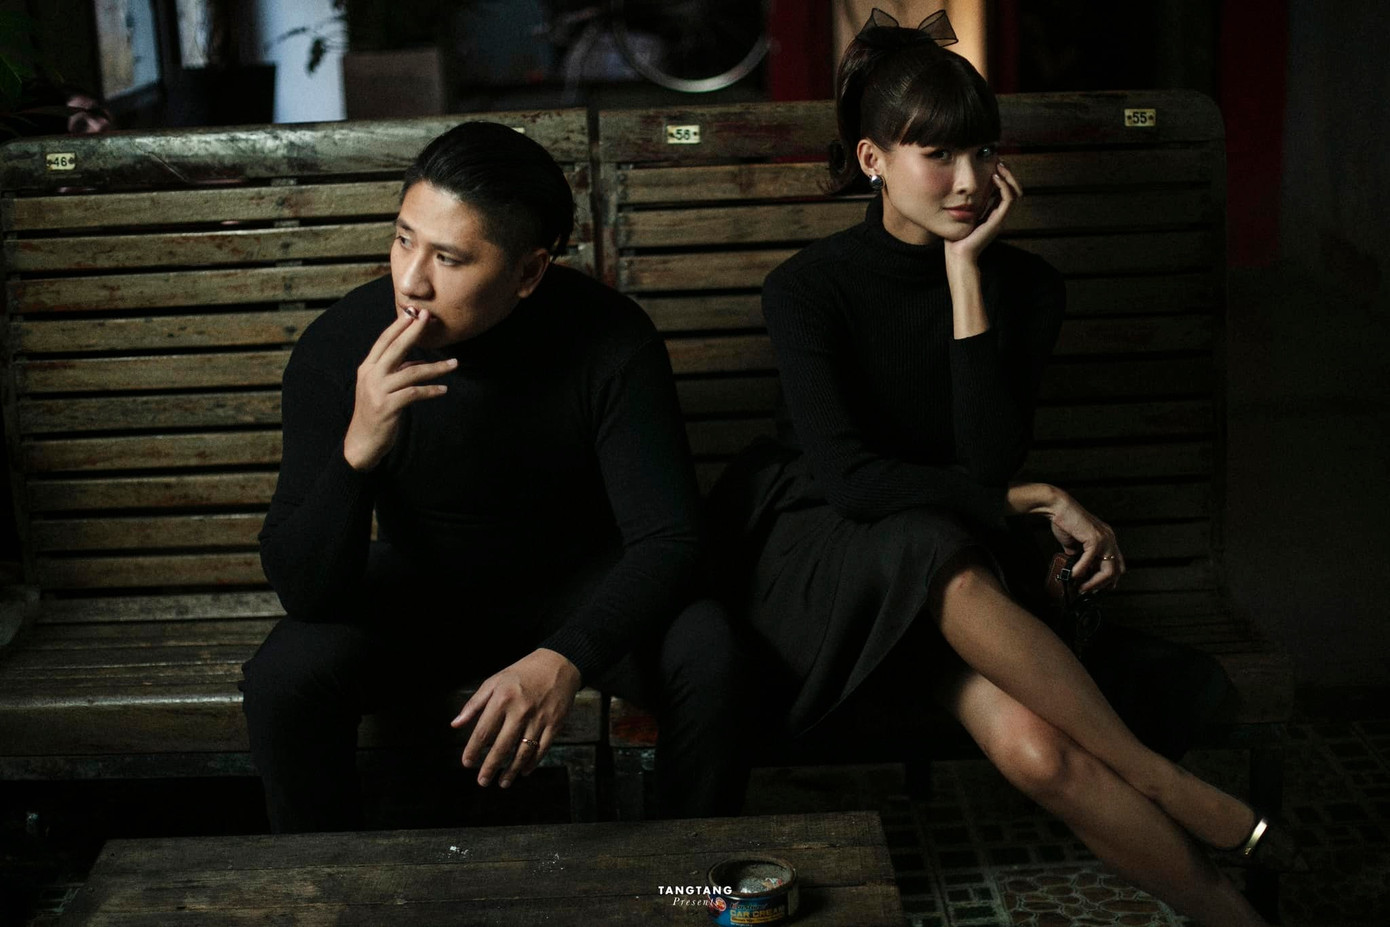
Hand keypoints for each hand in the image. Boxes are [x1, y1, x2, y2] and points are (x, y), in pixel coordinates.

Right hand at [342, 309, 456, 470]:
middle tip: (428, 318)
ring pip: (412, 372)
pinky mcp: (387, 407)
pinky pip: (414, 394)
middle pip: (395, 349)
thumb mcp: (381, 388)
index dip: (399, 326)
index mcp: (368, 368)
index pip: (384, 341)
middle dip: (413, 331)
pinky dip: (431, 391)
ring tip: (454, 364)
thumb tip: (420, 362)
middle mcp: (371, 376)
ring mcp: (378, 391)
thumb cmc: (375, 412)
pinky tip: (443, 390)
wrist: (362, 442)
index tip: (414, 312)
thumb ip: (396, 372)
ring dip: (436, 367)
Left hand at [451, 648, 581, 788]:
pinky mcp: (555, 724)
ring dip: (511, 771)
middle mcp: (520, 711)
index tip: (467, 763)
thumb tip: (455, 725)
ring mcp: (539, 719)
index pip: (483, 732)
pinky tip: (523, 771)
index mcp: (502, 699)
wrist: (558, 664)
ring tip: (502, 783)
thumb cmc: (522, 673)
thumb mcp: (495, 681)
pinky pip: (542, 749)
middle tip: (482, 781)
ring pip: (522, 752)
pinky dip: (532, 763)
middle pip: (502, 747)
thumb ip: (474, 704)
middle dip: (490, 768)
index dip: (473, 750)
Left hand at [944, 159, 1022, 266]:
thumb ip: (967, 203)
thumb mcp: (962, 214)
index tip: (994, 163)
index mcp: (994, 213)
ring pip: (1015, 192)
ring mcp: (1000, 218)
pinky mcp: (998, 221)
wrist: (958, 255)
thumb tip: (960, 188)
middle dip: (1008, 174)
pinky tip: (995, 177)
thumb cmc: (956, 237)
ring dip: (1009, 177)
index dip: (1003, 176)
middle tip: (1000, 160)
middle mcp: (1000, 215)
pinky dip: (1004, 186)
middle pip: (1014, 189)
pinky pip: (1008, 199)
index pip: (1006, 191)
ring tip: (999, 165)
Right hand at [1047, 491, 1124, 592]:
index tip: (1097, 588)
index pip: (1117, 564)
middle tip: (1087, 590)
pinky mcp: (1095, 539)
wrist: (1058, 507)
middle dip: (1102, 584)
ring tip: (1081, 587)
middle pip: (1116, 570)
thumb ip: (1078, 554)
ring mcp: (1105, 539)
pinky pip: (1090, 561)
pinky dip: (1080, 570)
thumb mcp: (1074, 542)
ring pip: (1109, 570)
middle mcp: (1110, 539)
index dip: (1110, 579)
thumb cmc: (1064, 521)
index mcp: (1107, 539)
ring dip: (1094, 582)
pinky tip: (1073, 574)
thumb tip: (1077, 568)